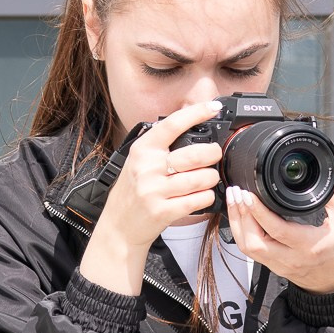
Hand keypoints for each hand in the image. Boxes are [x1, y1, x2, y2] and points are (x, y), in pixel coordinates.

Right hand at [80, 97, 223, 294]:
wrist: (119, 225)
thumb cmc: (133, 190)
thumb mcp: (139, 161)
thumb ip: (161, 145)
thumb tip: (193, 124)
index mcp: (143, 149)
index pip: (172, 124)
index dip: (196, 113)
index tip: (214, 107)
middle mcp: (147, 167)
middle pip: (196, 153)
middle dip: (213, 153)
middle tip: (214, 155)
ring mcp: (154, 190)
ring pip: (201, 178)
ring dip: (212, 178)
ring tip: (208, 178)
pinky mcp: (163, 211)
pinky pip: (199, 199)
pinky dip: (207, 196)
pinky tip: (202, 195)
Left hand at [225, 183, 333, 295]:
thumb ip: (333, 194)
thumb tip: (318, 174)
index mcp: (310, 246)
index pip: (278, 230)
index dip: (259, 212)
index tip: (248, 194)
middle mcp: (291, 258)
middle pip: (254, 242)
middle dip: (241, 216)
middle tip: (237, 193)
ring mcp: (279, 264)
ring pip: (248, 247)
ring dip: (237, 223)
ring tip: (234, 200)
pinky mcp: (272, 266)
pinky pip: (250, 250)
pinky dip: (241, 232)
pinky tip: (239, 215)